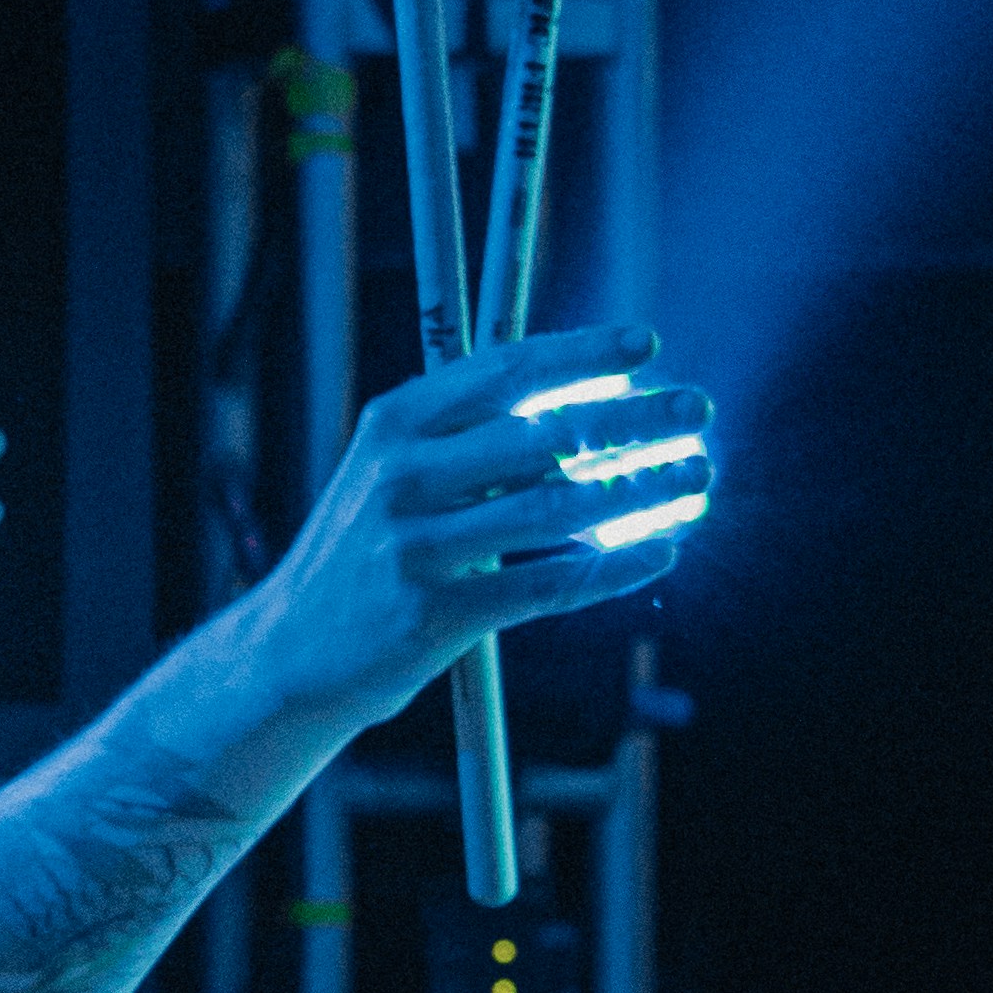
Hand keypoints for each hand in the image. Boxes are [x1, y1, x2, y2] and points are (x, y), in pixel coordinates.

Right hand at [245, 322, 710, 729]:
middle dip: (633, 417)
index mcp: (393, 425)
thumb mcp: (390, 473)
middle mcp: (401, 477)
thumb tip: (579, 395)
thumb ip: (466, 434)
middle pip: (544, 436)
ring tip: (698, 476)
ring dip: (642, 489)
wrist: (294, 649)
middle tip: (696, 411)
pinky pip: (548, 585)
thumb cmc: (364, 550)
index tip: (648, 343)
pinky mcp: (435, 615)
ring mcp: (416, 547)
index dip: (583, 354)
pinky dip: (614, 568)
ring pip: (557, 511)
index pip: (504, 371)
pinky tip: (661, 551)